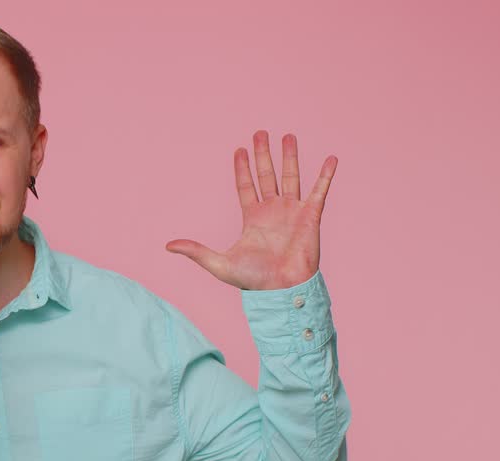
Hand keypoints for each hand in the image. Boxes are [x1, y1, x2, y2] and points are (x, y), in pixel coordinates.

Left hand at [166, 130, 337, 290]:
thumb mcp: (219, 263)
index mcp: (252, 218)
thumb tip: (167, 246)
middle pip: (267, 175)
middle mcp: (273, 210)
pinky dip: (326, 175)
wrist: (281, 289)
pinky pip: (320, 191)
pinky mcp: (311, 216)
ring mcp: (292, 212)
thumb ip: (196, 251)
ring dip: (290, 156)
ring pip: (291, 177)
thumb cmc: (253, 280)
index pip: (246, 186)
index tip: (239, 149)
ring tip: (287, 135)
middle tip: (260, 132)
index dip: (242, 169)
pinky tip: (331, 158)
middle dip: (263, 154)